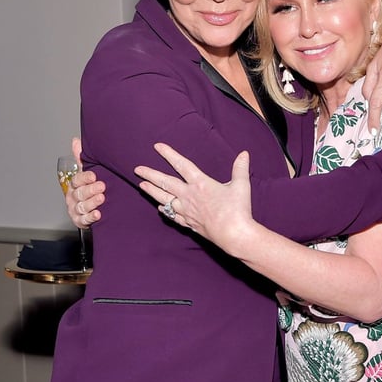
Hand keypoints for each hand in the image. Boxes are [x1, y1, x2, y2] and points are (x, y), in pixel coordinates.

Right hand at [65, 136, 105, 228]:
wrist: (97, 209)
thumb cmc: (92, 188)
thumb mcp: (88, 173)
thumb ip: (82, 159)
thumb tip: (76, 141)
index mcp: (75, 184)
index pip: (77, 180)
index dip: (85, 178)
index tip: (94, 175)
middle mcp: (73, 197)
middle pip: (79, 193)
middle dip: (90, 190)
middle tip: (101, 186)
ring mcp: (76, 209)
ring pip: (81, 206)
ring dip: (92, 202)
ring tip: (102, 198)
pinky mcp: (80, 221)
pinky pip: (84, 219)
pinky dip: (91, 217)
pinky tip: (98, 214)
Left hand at [134, 143, 255, 254]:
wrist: (233, 234)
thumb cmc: (237, 209)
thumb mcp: (241, 185)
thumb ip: (240, 168)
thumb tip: (244, 154)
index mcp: (200, 184)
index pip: (181, 165)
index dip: (169, 154)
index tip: (157, 147)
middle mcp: (189, 196)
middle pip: (165, 183)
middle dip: (150, 175)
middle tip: (137, 170)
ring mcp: (186, 211)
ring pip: (164, 199)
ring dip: (152, 191)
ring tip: (141, 185)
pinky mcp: (189, 223)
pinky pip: (172, 215)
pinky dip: (164, 210)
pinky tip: (159, 208)